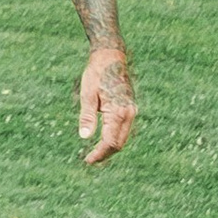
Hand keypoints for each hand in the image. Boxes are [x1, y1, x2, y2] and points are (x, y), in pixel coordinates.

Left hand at [79, 47, 137, 164]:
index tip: (88, 160)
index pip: (110, 142)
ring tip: (95, 153)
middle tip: (90, 160)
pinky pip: (124, 129)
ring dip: (110, 147)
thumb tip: (85, 137)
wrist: (111, 57)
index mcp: (118, 111)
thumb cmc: (96, 73)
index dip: (99, 154)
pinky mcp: (130, 108)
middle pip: (119, 143)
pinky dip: (115, 138)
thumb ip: (87, 116)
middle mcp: (129, 113)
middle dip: (105, 154)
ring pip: (123, 137)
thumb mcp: (87, 94)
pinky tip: (103, 140)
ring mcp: (132, 111)